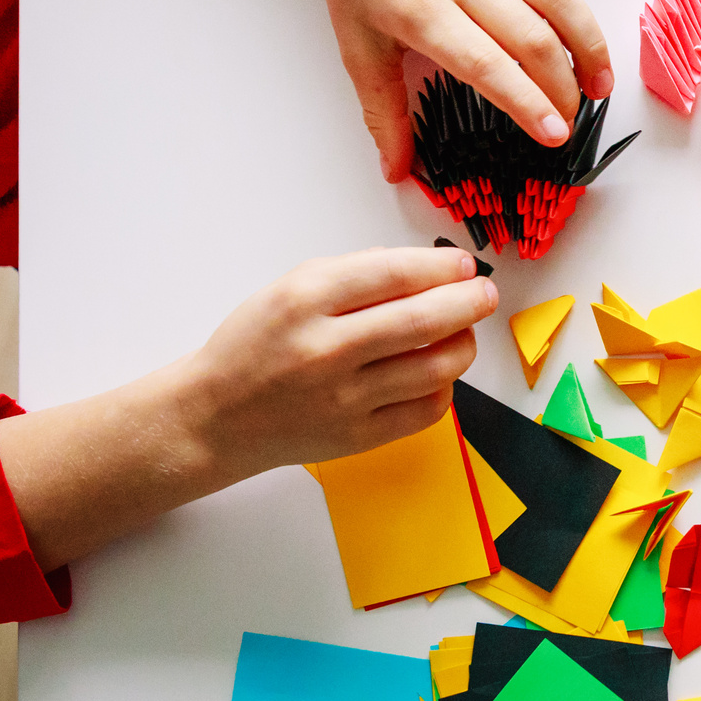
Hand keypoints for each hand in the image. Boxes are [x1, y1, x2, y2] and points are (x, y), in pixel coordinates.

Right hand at [167, 246, 495, 481]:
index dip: (441, 266)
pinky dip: (443, 386)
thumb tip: (426, 266)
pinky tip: (435, 371)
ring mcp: (343, 399)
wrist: (215, 418)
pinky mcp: (357, 437)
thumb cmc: (256, 345)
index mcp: (305, 301)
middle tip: (484, 293)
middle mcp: (326, 350)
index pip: (394, 274)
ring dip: (463, 343)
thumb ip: (357, 272)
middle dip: (468, 301)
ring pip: (434, 368)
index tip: (463, 264)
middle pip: (423, 320)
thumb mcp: (291, 287)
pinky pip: (426, 410)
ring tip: (462, 331)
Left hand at [257, 0, 633, 180]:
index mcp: (421, 12)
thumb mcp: (355, 43)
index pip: (486, 64)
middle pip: (531, 37)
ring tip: (601, 83)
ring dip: (588, 41)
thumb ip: (382, 110)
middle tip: (573, 120)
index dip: (525, 101)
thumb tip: (397, 170)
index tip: (554, 134)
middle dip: (563, 86)